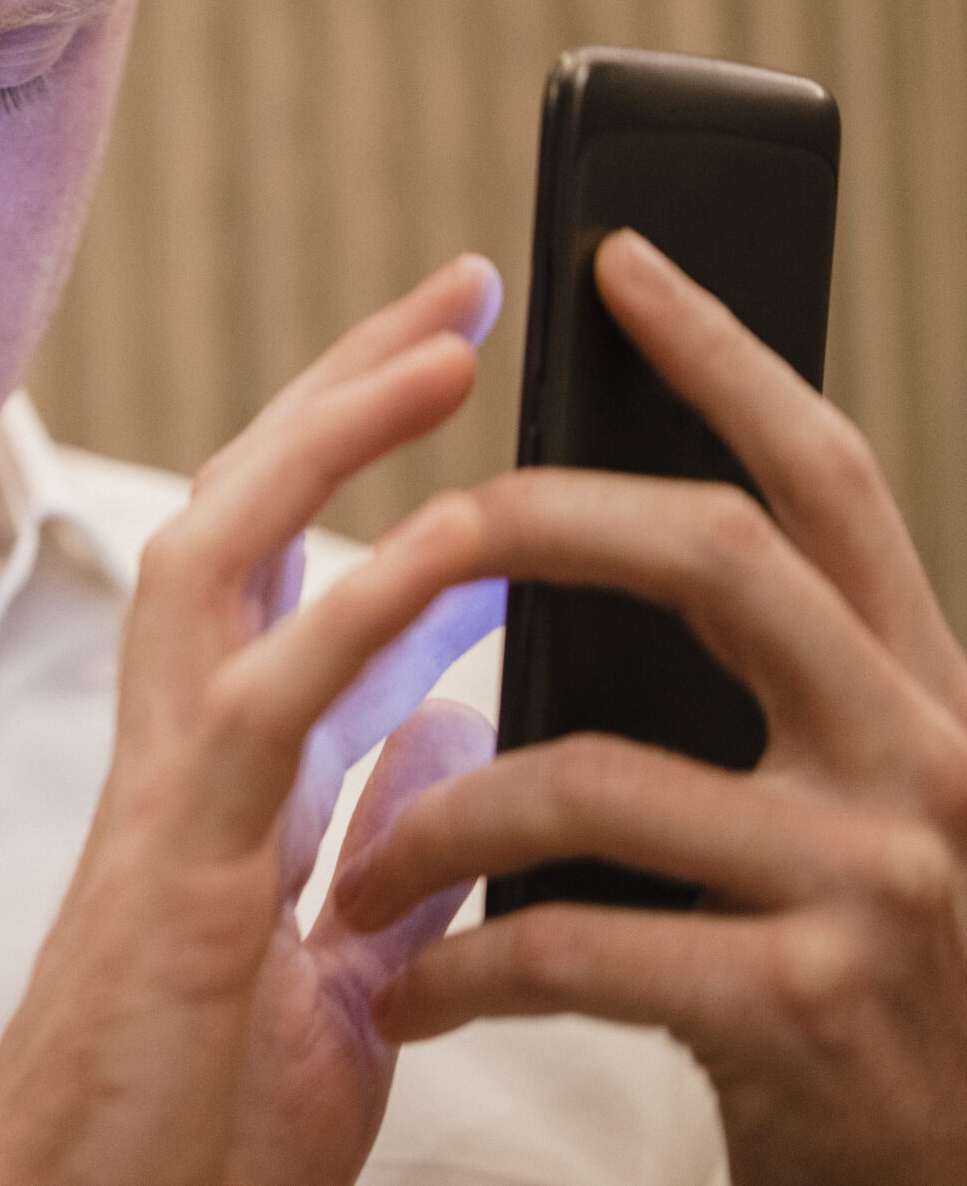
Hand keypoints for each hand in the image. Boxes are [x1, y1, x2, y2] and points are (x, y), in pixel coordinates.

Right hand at [0, 255, 511, 1185]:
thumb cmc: (189, 1111)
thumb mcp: (337, 965)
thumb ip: (384, 842)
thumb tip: (450, 731)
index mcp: (222, 772)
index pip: (286, 564)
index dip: (360, 453)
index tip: (447, 363)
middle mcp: (181, 750)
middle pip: (241, 513)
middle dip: (341, 390)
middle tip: (450, 298)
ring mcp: (170, 795)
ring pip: (223, 563)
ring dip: (333, 442)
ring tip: (441, 352)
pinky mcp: (178, 864)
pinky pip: (265, 707)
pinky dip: (353, 614)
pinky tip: (442, 549)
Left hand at [334, 229, 966, 1184]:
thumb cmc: (852, 989)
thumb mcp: (837, 812)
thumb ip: (755, 693)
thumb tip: (587, 538)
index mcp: (923, 692)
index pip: (823, 481)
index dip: (719, 356)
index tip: (612, 259)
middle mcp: (925, 759)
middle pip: (711, 557)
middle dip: (537, 522)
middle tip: (420, 535)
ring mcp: (878, 881)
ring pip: (585, 769)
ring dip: (429, 820)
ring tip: (355, 877)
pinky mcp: (804, 1004)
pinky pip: (570, 940)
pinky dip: (458, 964)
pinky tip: (412, 993)